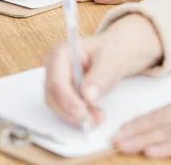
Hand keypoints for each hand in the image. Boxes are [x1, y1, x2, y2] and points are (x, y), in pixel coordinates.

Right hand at [45, 14, 162, 126]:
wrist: (117, 52)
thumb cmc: (113, 50)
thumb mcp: (113, 59)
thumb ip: (101, 75)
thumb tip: (87, 95)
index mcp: (62, 52)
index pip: (57, 82)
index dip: (68, 101)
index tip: (83, 113)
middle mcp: (54, 66)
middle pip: (53, 96)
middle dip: (72, 112)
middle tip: (93, 120)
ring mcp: (56, 79)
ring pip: (56, 105)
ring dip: (74, 116)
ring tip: (97, 117)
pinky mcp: (62, 91)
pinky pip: (63, 107)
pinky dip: (76, 115)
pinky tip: (92, 115)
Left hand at [113, 93, 170, 164]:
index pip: (164, 110)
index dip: (141, 120)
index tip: (122, 128)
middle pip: (162, 119)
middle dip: (136, 129)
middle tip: (114, 138)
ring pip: (170, 130)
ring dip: (145, 138)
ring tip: (124, 145)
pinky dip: (168, 146)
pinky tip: (152, 151)